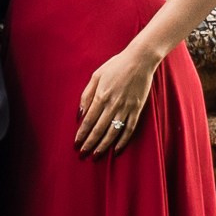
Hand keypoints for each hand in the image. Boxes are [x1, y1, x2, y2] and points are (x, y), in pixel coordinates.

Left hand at [75, 43, 159, 157]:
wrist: (139, 60)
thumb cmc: (115, 66)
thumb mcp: (96, 75)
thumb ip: (86, 95)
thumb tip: (79, 113)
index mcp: (101, 95)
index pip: (88, 120)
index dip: (82, 134)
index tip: (76, 144)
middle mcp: (113, 104)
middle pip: (99, 129)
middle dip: (90, 144)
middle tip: (83, 154)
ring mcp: (126, 108)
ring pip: (113, 132)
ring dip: (104, 146)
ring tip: (96, 155)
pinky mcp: (137, 109)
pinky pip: (129, 129)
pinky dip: (123, 141)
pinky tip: (117, 149)